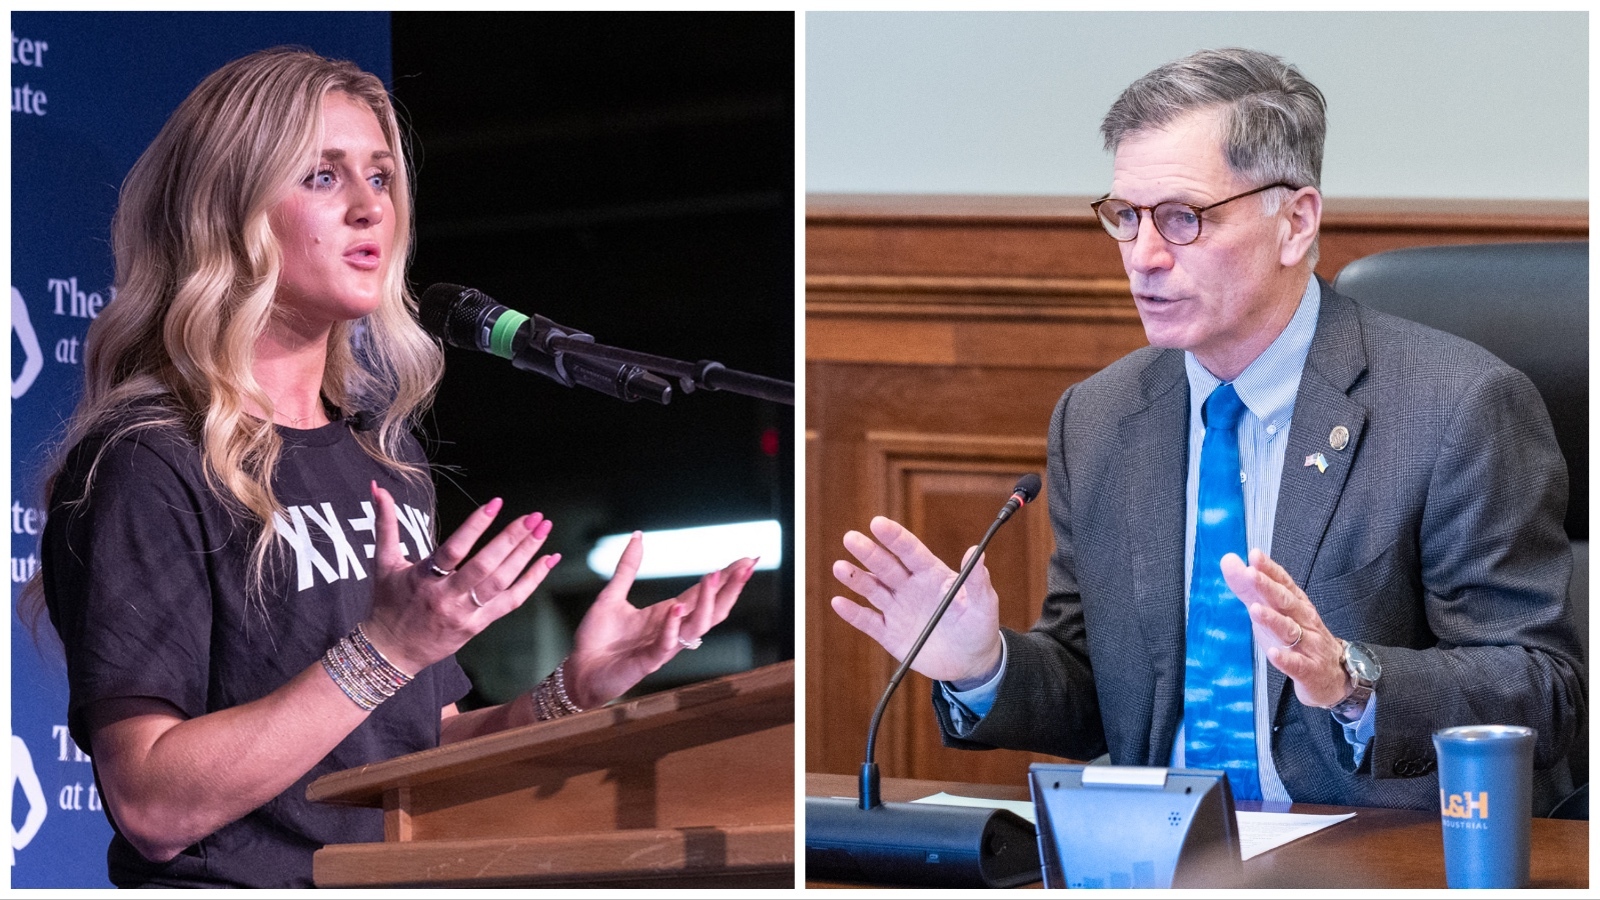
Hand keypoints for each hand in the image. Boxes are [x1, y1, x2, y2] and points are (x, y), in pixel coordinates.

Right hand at [363, 483, 558, 674]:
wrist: (391, 651)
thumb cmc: (387, 603)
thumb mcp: (383, 563)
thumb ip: (385, 524)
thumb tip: (378, 489)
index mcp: (423, 579)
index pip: (453, 550)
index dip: (475, 526)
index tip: (495, 504)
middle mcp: (447, 597)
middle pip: (485, 567)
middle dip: (512, 540)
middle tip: (533, 517)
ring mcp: (466, 613)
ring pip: (502, 583)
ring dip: (526, 555)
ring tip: (543, 529)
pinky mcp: (479, 625)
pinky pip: (512, 601)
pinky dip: (533, 580)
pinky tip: (549, 560)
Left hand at [565, 532, 754, 708]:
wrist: (579, 671)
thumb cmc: (598, 639)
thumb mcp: (612, 595)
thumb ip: (628, 567)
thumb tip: (637, 535)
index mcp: (667, 614)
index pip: (704, 593)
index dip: (726, 576)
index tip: (748, 558)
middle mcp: (671, 630)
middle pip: (712, 609)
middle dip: (731, 588)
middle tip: (748, 565)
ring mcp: (662, 648)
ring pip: (696, 627)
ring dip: (707, 603)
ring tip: (712, 577)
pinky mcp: (646, 663)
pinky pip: (665, 646)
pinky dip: (672, 628)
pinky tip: (676, 609)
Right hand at [831, 516, 1002, 688]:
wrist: (970, 662)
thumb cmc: (979, 626)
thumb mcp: (983, 604)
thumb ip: (976, 580)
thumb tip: (976, 551)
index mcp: (931, 574)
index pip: (910, 551)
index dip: (894, 537)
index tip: (877, 523)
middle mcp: (910, 587)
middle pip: (886, 566)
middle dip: (868, 552)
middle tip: (850, 538)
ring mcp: (897, 609)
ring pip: (872, 589)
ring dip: (855, 578)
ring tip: (839, 567)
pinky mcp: (889, 634)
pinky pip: (868, 621)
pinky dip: (853, 613)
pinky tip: (839, 602)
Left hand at [1222, 548, 1350, 708]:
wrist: (1335, 676)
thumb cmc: (1299, 638)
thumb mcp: (1273, 611)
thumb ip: (1250, 588)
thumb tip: (1229, 560)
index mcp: (1295, 605)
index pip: (1283, 583)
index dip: (1269, 569)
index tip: (1254, 555)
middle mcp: (1304, 621)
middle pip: (1286, 602)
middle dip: (1269, 587)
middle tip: (1251, 574)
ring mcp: (1309, 646)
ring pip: (1291, 630)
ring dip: (1273, 620)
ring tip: (1255, 610)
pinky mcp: (1309, 670)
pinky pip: (1297, 665)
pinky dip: (1286, 659)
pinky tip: (1273, 653)